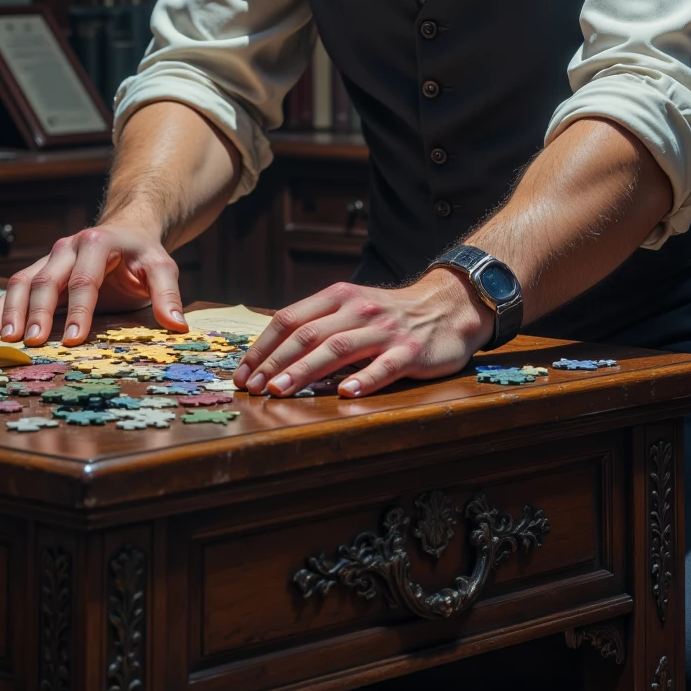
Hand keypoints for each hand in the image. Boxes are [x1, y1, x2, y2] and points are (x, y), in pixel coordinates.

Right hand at [0, 223, 186, 345]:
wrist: (125, 232)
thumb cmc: (142, 256)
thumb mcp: (161, 268)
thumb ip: (168, 294)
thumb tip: (178, 326)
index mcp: (97, 243)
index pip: (85, 280)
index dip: (79, 311)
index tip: (74, 341)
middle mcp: (67, 248)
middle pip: (47, 280)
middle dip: (38, 313)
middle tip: (33, 343)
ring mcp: (49, 258)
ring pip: (23, 281)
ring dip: (12, 310)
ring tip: (5, 339)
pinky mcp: (39, 270)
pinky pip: (15, 286)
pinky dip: (1, 307)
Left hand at [232, 269, 494, 398]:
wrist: (448, 305)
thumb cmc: (391, 314)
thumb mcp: (352, 306)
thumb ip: (319, 322)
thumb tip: (272, 351)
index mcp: (339, 296)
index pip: (290, 319)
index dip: (263, 346)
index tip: (242, 372)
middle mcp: (359, 309)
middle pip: (309, 334)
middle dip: (275, 362)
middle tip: (252, 387)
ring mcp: (385, 330)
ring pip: (339, 349)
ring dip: (305, 370)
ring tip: (281, 390)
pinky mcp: (411, 350)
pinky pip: (385, 366)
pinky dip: (364, 379)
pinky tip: (345, 393)